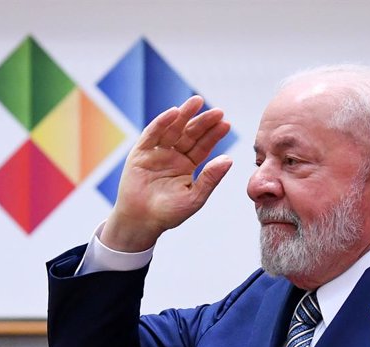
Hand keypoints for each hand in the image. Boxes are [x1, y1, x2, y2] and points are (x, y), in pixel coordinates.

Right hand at [100, 96, 232, 251]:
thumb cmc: (169, 213)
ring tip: (197, 102)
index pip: (203, 146)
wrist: (142, 222)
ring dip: (184, 115)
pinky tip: (174, 113)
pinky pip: (152, 134)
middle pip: (190, 134)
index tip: (226, 123)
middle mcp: (173, 156)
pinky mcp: (140, 153)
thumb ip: (210, 178)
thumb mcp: (195, 197)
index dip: (214, 134)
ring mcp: (156, 153)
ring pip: (173, 129)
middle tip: (218, 111)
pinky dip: (162, 122)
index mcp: (187, 166)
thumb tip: (229, 160)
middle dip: (203, 121)